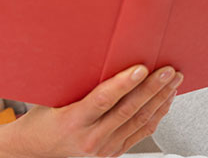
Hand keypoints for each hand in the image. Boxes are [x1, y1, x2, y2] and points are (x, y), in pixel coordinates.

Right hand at [0, 64, 182, 157]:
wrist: (36, 147)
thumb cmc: (42, 119)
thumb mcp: (52, 98)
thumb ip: (76, 84)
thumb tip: (98, 58)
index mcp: (73, 122)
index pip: (104, 101)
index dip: (125, 84)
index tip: (140, 69)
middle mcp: (91, 139)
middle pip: (129, 111)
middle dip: (152, 88)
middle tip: (167, 71)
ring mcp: (104, 148)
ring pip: (139, 121)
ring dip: (159, 100)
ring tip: (172, 82)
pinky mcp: (113, 152)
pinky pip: (140, 132)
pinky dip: (155, 115)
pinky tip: (163, 102)